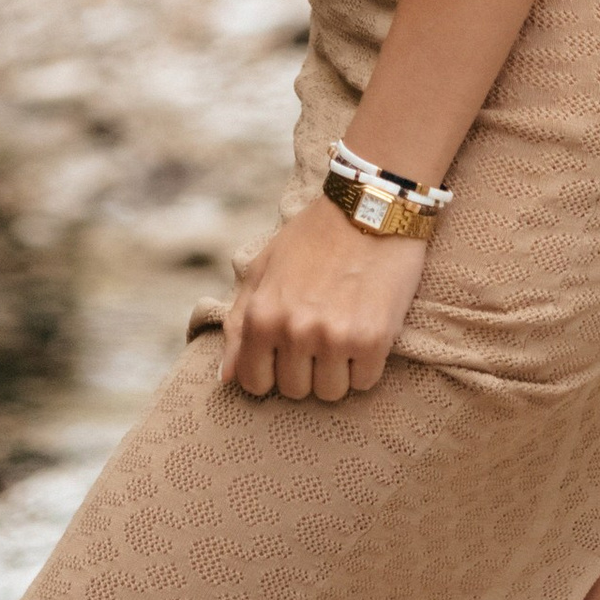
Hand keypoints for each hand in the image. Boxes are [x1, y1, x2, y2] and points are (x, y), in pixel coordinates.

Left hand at [217, 193, 426, 400]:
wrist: (370, 207)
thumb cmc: (314, 236)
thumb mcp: (265, 267)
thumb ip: (240, 322)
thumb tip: (226, 376)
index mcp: (262, 315)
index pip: (254, 382)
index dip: (270, 370)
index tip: (286, 352)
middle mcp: (294, 331)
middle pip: (295, 391)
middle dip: (305, 368)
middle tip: (320, 330)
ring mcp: (334, 338)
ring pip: (330, 392)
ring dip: (337, 369)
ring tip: (343, 328)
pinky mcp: (372, 340)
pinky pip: (364, 382)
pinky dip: (367, 363)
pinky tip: (366, 328)